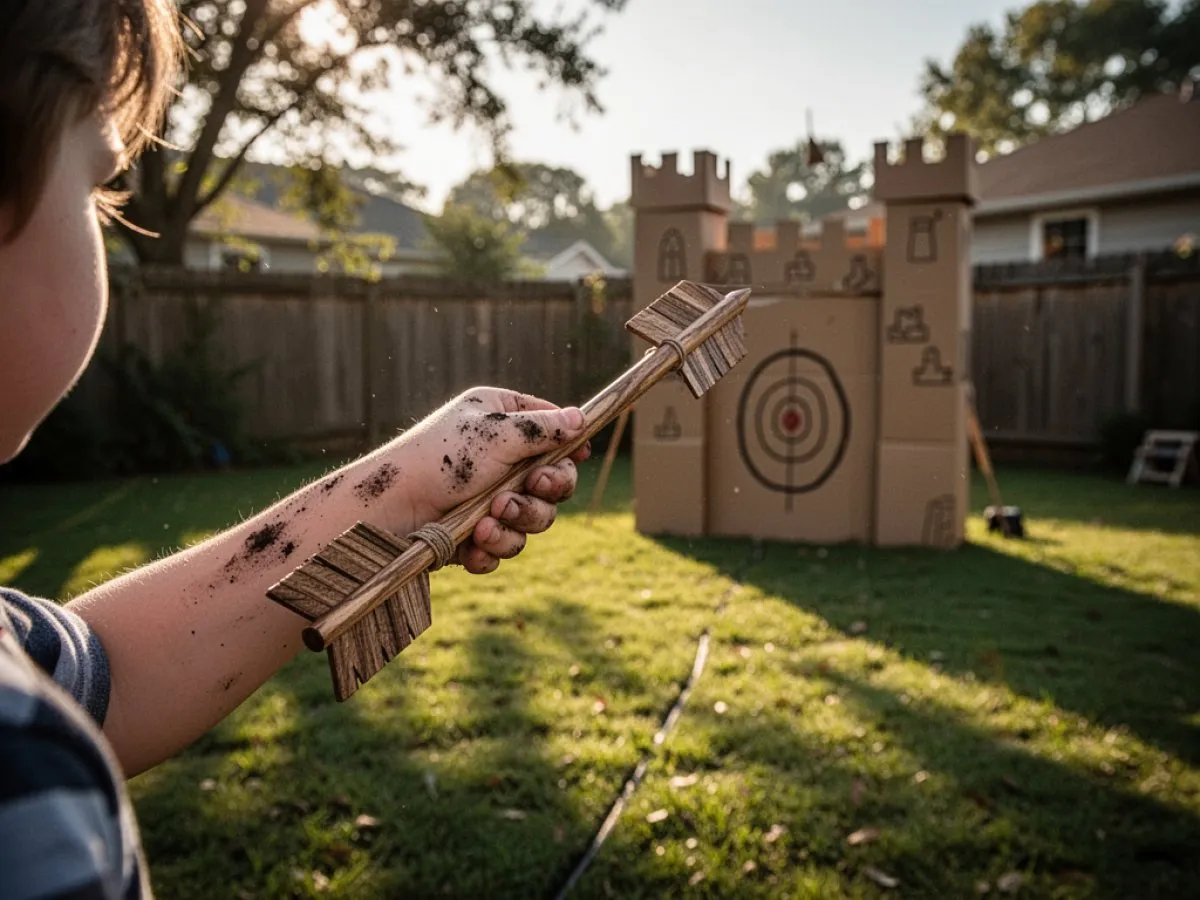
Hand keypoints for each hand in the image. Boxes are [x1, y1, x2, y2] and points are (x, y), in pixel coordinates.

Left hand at [382, 388, 589, 573]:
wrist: (388, 511)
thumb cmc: (438, 459)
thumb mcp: (495, 434)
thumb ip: (542, 429)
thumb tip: (581, 418)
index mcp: (500, 419)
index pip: (550, 428)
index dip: (568, 445)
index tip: (579, 456)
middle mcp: (498, 458)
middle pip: (551, 480)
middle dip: (542, 493)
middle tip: (531, 489)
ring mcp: (488, 497)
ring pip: (533, 519)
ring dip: (517, 524)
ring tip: (487, 523)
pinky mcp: (476, 533)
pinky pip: (504, 545)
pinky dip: (493, 548)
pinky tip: (475, 545)